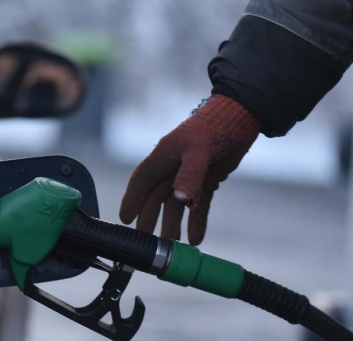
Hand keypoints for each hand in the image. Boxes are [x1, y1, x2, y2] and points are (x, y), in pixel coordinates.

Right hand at [119, 95, 258, 244]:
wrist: (240, 118)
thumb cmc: (215, 128)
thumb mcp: (201, 151)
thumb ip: (190, 176)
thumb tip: (181, 200)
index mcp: (163, 157)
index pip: (141, 182)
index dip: (131, 201)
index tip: (125, 220)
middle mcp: (171, 168)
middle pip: (155, 198)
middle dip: (150, 219)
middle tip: (148, 242)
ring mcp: (188, 175)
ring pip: (175, 204)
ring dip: (174, 224)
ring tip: (174, 246)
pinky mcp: (205, 181)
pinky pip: (197, 204)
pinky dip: (196, 221)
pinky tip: (196, 239)